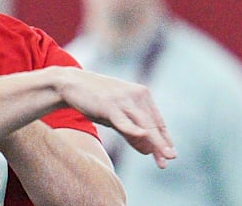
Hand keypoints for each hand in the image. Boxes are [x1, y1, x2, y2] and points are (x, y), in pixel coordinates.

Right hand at [58, 68, 176, 167]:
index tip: (170, 155)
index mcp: (141, 94)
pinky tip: (143, 135)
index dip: (164, 139)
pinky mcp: (109, 104)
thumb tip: (148, 152)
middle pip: (153, 123)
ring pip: (143, 124)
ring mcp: (123, 99)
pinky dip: (133, 129)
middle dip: (161, 144)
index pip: (157, 120)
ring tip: (163, 157)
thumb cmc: (94, 100)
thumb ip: (131, 133)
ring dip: (154, 142)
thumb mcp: (115, 116)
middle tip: (169, 159)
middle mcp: (136, 95)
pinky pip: (124, 120)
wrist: (70, 83)